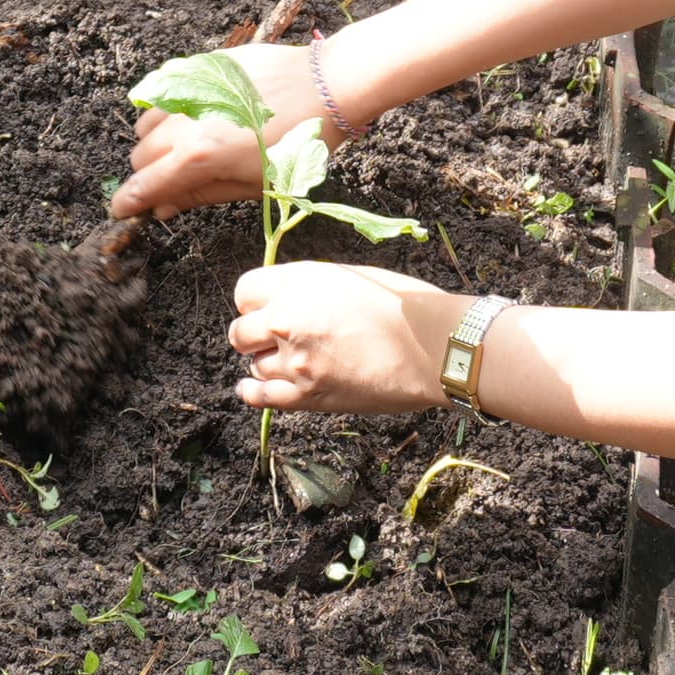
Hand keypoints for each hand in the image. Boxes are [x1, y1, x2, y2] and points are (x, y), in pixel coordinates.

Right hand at [115, 41, 331, 219]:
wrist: (326, 85)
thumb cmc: (297, 142)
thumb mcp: (254, 183)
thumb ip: (202, 194)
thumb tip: (164, 208)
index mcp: (198, 156)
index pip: (145, 184)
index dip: (129, 202)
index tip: (123, 210)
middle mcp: (184, 121)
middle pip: (139, 153)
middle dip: (148, 172)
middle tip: (172, 180)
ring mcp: (188, 89)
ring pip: (147, 121)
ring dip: (156, 139)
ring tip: (187, 146)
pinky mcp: (198, 66)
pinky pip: (165, 90)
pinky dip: (168, 109)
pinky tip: (194, 115)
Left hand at [229, 261, 455, 414]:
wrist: (434, 346)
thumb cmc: (402, 305)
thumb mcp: (348, 277)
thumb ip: (308, 287)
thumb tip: (287, 300)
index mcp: (297, 282)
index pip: (244, 291)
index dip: (256, 301)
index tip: (268, 308)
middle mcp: (286, 320)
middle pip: (240, 332)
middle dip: (255, 333)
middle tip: (277, 336)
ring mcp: (294, 361)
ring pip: (254, 364)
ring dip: (268, 361)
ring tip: (295, 359)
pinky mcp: (308, 396)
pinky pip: (261, 397)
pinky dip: (252, 391)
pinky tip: (249, 387)